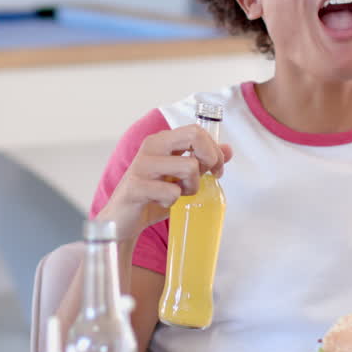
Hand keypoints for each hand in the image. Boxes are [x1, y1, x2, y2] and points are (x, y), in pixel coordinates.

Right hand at [96, 124, 232, 239]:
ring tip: (177, 194)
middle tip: (207, 178)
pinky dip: (173, 202)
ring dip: (191, 187)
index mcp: (162, 140)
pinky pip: (172, 192)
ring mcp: (142, 165)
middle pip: (194, 136)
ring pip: (189, 167)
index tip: (216, 170)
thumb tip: (228, 150)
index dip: (214, 150)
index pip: (197, 131)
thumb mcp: (181, 176)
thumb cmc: (153, 196)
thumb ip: (202, 161)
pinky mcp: (136, 186)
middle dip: (210, 159)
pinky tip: (160, 203)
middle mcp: (151, 147)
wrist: (123, 220)